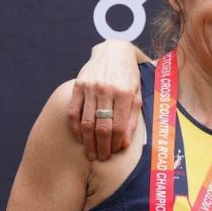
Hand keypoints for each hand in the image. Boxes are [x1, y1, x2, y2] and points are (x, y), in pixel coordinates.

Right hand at [66, 40, 143, 160]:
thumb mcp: (138, 95)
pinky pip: (73, 112)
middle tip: (102, 158)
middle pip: (102, 127)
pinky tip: (80, 137)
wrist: (113, 52)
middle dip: (101, 147)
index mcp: (125, 93)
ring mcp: (90, 88)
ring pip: (86, 122)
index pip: (119, 126)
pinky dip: (76, 128)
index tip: (115, 153)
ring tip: (91, 153)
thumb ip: (132, 119)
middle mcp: (107, 90)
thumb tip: (125, 144)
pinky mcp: (78, 86)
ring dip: (88, 142)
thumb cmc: (129, 77)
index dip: (116, 143)